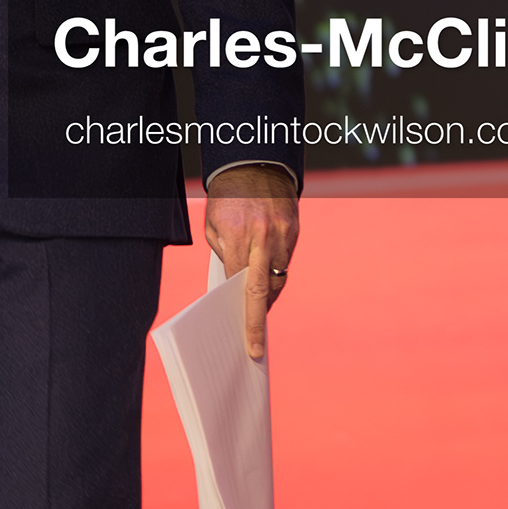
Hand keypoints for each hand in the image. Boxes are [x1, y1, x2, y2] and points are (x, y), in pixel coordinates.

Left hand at [203, 166, 299, 362]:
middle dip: (258, 320)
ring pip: (278, 278)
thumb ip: (224, 254)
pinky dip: (275, 276)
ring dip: (268, 298)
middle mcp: (264, 236)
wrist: (256, 162)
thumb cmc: (227, 195)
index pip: (241, 285)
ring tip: (257, 312)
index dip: (243, 314)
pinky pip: (285, 261)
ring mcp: (283, 234)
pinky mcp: (294, 230)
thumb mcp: (214, 224)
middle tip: (254, 346)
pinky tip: (266, 287)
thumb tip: (231, 285)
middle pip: (264, 289)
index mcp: (240, 235)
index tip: (247, 340)